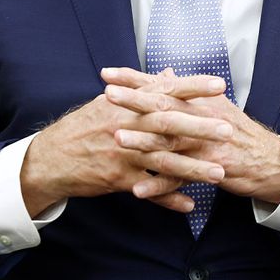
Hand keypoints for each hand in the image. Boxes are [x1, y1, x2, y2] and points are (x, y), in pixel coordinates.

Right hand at [18, 71, 232, 216]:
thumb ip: (141, 90)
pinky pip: (148, 191)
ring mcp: (122, 155)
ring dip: (193, 169)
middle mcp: (125, 127)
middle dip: (200, 128)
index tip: (219, 84)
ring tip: (220, 173)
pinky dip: (169, 199)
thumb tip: (169, 74)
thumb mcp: (108, 104)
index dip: (192, 87)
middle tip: (228, 130)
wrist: (50, 159)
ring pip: (163, 162)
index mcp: (126, 105)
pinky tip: (190, 205)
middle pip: (168, 126)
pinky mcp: (118, 180)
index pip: (164, 91)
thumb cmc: (82, 128)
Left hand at [102, 67, 279, 204]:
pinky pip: (179, 179)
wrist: (268, 160)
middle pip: (164, 108)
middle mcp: (201, 118)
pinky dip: (159, 186)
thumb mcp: (214, 105)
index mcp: (198, 100)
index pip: (161, 85)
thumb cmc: (237, 130)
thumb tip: (164, 72)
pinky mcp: (210, 169)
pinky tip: (137, 190)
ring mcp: (205, 144)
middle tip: (107, 96)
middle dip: (134, 101)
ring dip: (142, 142)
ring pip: (169, 142)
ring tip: (117, 139)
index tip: (107, 74)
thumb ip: (186, 90)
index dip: (134, 78)